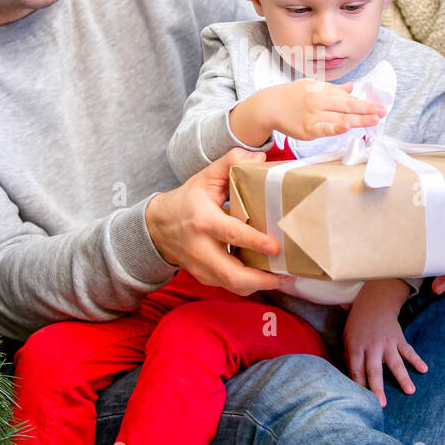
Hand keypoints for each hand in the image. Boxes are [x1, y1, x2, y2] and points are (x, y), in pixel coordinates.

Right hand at [144, 148, 286, 295]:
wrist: (158, 227)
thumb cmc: (186, 201)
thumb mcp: (205, 177)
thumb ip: (230, 163)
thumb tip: (258, 158)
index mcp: (204, 222)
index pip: (231, 234)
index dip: (255, 242)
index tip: (275, 247)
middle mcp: (202, 249)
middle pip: (232, 275)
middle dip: (262, 280)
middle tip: (286, 273)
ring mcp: (202, 267)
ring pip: (233, 286)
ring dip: (259, 285)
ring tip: (282, 277)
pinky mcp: (204, 278)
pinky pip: (229, 286)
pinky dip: (249, 284)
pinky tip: (265, 276)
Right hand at [236, 79, 385, 144]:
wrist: (269, 105)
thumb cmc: (291, 96)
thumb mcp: (312, 86)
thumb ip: (333, 89)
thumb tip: (352, 87)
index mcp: (323, 91)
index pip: (348, 98)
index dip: (364, 103)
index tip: (380, 107)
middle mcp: (320, 101)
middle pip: (347, 106)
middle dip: (366, 109)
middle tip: (382, 112)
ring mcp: (314, 115)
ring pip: (339, 117)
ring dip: (357, 119)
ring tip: (374, 120)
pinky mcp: (307, 129)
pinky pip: (324, 129)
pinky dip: (335, 127)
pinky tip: (346, 126)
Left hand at [343, 280, 426, 406]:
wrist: (374, 304)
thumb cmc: (358, 326)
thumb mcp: (348, 340)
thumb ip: (350, 359)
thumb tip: (352, 382)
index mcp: (356, 347)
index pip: (357, 370)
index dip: (359, 386)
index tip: (363, 402)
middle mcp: (372, 346)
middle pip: (374, 370)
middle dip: (378, 388)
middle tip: (382, 404)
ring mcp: (387, 343)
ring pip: (395, 362)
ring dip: (403, 377)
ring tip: (410, 391)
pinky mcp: (399, 339)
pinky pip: (409, 351)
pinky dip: (417, 360)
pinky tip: (424, 369)